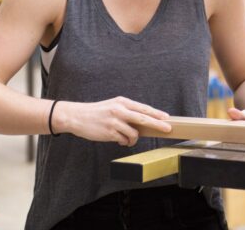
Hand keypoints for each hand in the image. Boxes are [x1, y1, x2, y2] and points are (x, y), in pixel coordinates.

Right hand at [54, 96, 171, 146]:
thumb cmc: (97, 112)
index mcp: (122, 102)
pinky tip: (119, 140)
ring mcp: (115, 121)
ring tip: (127, 139)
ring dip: (133, 139)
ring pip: (134, 133)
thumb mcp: (113, 106)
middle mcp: (119, 110)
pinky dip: (124, 142)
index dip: (156, 114)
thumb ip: (127, 111)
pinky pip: (124, 140)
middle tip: (167, 129)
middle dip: (158, 124)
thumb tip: (144, 121)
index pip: (143, 108)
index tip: (167, 118)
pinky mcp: (109, 132)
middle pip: (144, 118)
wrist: (77, 116)